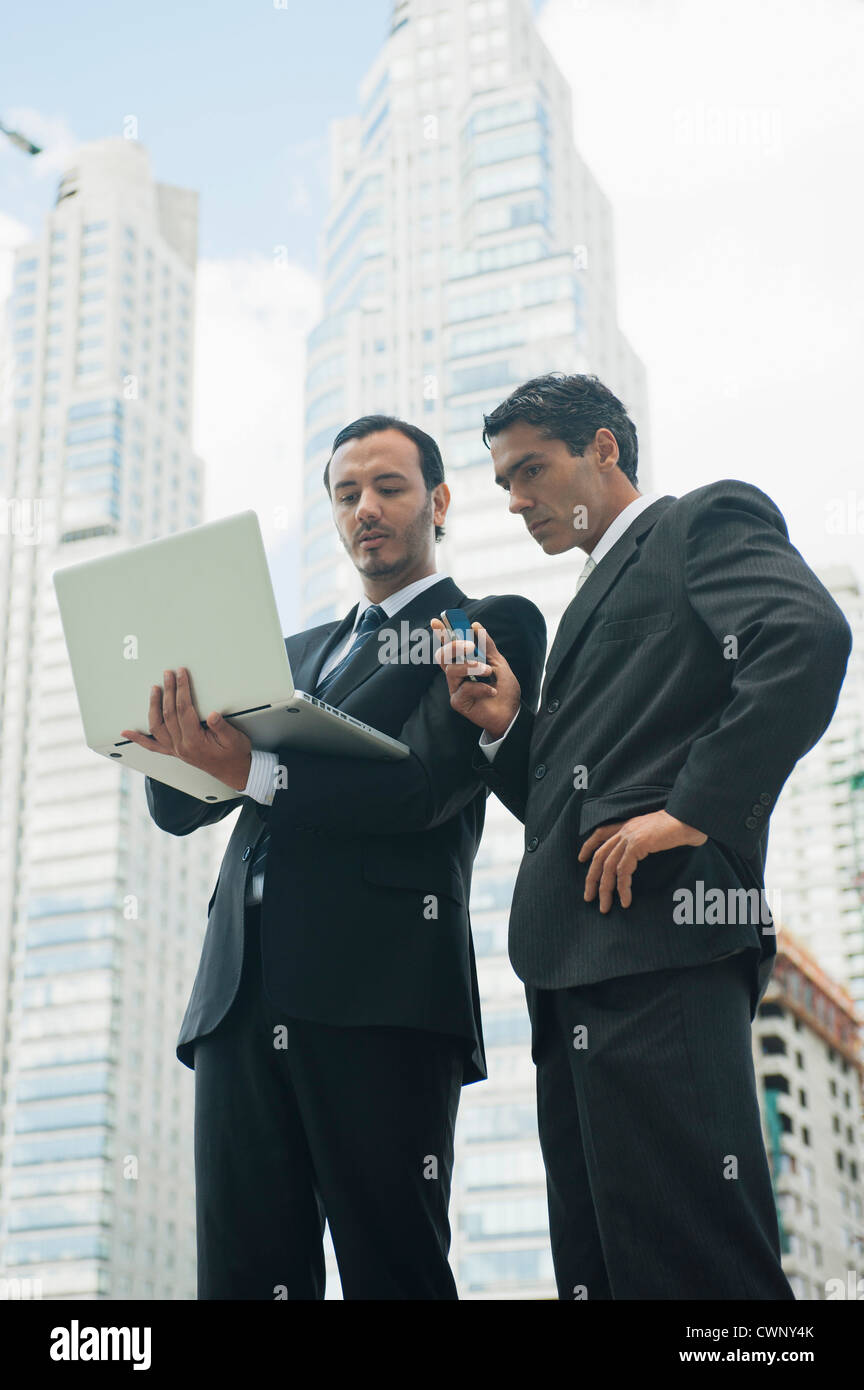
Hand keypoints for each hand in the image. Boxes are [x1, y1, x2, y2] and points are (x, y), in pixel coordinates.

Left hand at [121, 668, 252, 791]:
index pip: (184, 710)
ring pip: (157, 726)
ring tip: (155, 689)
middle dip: (168, 691)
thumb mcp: (235, 739)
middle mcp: (182, 746)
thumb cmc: (235, 754)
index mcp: (195, 741)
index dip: (182, 689)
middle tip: (168, 674)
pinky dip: (138, 739)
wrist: (234, 772)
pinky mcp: (174, 751)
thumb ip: (222, 727)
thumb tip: (213, 715)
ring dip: (154, 706)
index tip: (181, 675)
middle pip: (169, 714)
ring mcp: (176, 750)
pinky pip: (152, 745)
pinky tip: (127, 733)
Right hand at [431, 619, 520, 739]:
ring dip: (472, 667)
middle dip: (454, 646)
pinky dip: (480, 688)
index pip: (449, 646)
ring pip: (452, 670)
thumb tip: (475, 625)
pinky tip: (492, 691)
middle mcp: (456, 675)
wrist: (511, 712)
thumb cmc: (504, 688)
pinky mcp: (458, 702)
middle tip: (471, 646)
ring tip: (488, 672)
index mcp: (464, 663)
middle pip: (443, 656)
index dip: (441, 634)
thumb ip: (487, 646)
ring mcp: (455, 688)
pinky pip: (463, 689)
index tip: (437, 620)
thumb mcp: (498, 662)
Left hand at [578, 809, 707, 912]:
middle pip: (600, 856)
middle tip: (589, 897)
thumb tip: (647, 854)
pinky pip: (624, 871)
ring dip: (605, 889)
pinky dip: (622, 888)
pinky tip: (625, 901)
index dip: (589, 846)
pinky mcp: (638, 845)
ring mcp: (631, 836)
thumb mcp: (660, 833)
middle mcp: (626, 830)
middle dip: (592, 878)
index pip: (601, 833)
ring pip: (608, 866)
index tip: (581, 859)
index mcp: (629, 825)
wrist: (693, 818)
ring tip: (605, 907)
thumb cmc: (683, 826)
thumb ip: (648, 842)